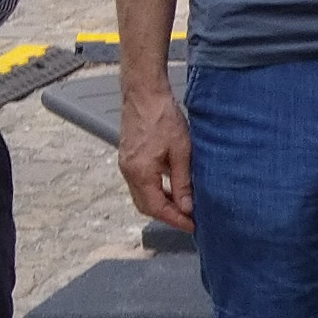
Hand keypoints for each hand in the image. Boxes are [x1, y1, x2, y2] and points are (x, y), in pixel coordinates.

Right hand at [119, 80, 194, 230]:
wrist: (144, 93)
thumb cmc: (162, 116)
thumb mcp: (181, 151)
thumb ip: (182, 182)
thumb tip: (186, 207)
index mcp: (140, 173)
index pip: (157, 208)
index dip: (175, 220)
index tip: (191, 225)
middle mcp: (129, 171)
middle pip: (146, 206)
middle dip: (167, 215)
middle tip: (188, 218)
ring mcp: (126, 164)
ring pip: (142, 195)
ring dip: (161, 202)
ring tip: (183, 203)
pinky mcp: (128, 157)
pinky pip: (140, 182)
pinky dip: (155, 189)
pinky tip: (171, 185)